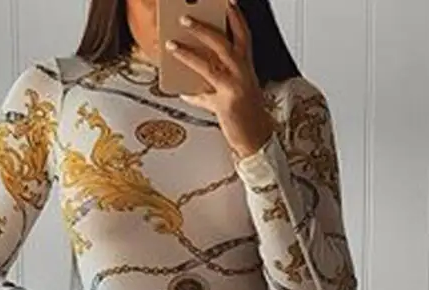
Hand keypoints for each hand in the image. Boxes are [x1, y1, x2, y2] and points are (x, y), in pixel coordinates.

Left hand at [166, 0, 276, 160]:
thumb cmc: (245, 113)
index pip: (243, 35)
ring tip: (172, 45)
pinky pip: (202, 96)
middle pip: (223, 43)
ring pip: (210, 65)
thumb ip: (214, 81)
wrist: (256, 137)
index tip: (228, 2)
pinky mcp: (225, 104)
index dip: (235, 17)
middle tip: (185, 18)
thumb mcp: (233, 90)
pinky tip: (179, 90)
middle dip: (203, 29)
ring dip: (188, 54)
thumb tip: (189, 80)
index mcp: (246, 66)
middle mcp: (243, 73)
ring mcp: (235, 87)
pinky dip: (190, 93)